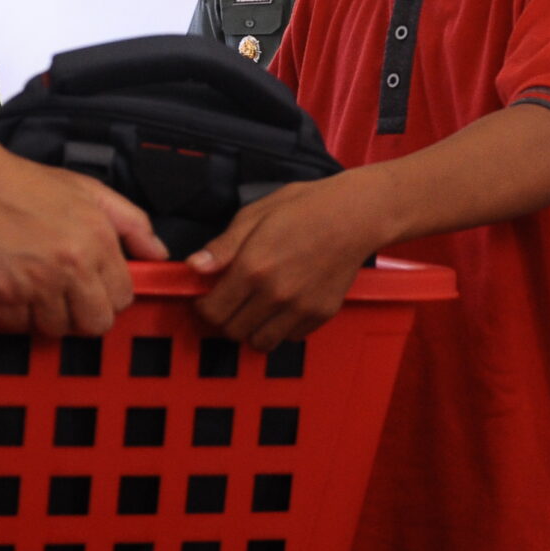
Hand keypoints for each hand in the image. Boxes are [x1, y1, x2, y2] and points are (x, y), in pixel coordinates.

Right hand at [0, 126, 167, 334]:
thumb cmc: (27, 184)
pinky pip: (17, 327)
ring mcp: (31, 284)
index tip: (94, 286)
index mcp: (96, 241)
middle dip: (84, 315)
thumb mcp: (89, 191)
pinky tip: (11, 288)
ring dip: (47, 315)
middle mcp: (67, 266)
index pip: (123, 298)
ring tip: (35, 286)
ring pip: (55, 329)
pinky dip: (14, 314)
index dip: (110, 295)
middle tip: (67, 296)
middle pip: (94, 324)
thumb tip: (159, 254)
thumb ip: (132, 223)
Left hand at [189, 174, 393, 350]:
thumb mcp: (255, 215)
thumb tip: (194, 267)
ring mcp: (300, 308)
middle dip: (225, 319)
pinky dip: (281, 328)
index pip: (213, 311)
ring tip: (256, 308)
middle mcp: (275, 295)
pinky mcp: (321, 315)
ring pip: (260, 342)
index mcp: (252, 268)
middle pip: (233, 331)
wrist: (355, 216)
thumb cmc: (303, 208)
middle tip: (231, 302)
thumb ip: (223, 246)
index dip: (204, 307)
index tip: (208, 298)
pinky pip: (290, 337)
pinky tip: (283, 306)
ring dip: (252, 329)